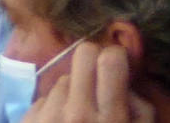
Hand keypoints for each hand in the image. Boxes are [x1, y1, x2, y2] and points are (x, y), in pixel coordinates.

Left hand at [23, 43, 153, 122]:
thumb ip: (141, 109)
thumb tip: (126, 83)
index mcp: (110, 119)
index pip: (109, 60)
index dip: (116, 57)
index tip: (117, 66)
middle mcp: (77, 113)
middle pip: (82, 54)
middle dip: (93, 61)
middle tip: (98, 80)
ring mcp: (49, 115)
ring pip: (62, 79)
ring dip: (71, 92)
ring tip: (78, 117)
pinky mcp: (28, 120)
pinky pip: (43, 98)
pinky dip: (53, 108)